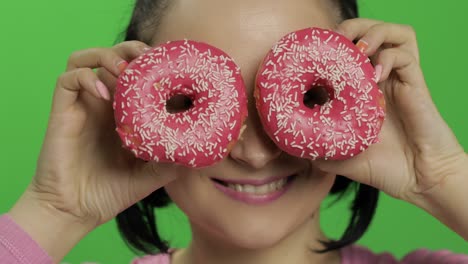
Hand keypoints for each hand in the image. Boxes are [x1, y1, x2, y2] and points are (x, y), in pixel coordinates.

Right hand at [16, 41, 176, 228]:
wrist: (75, 212)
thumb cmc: (111, 192)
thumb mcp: (152, 175)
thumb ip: (173, 160)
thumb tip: (201, 150)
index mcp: (124, 112)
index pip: (138, 75)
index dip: (153, 65)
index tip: (174, 67)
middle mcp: (103, 103)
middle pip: (113, 56)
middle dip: (133, 50)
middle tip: (151, 59)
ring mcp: (83, 105)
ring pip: (86, 59)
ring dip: (107, 55)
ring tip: (126, 69)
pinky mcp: (63, 111)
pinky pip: (67, 79)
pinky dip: (85, 78)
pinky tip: (105, 93)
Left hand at [313, 18, 465, 203]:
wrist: (417, 180)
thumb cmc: (381, 168)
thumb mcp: (340, 159)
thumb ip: (317, 150)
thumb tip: (290, 147)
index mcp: (358, 92)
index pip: (342, 56)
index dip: (327, 51)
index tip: (310, 60)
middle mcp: (377, 80)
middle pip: (365, 33)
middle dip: (348, 30)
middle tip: (334, 43)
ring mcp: (396, 79)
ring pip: (390, 34)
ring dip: (371, 34)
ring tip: (357, 50)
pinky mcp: (415, 83)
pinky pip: (404, 54)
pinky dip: (388, 57)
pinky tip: (376, 75)